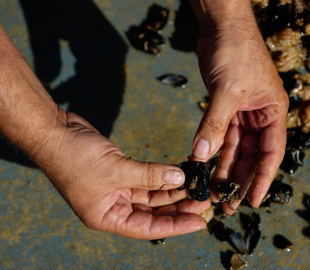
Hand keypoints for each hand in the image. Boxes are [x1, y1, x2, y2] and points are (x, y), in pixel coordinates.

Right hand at [0, 26, 208, 238]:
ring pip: (152, 196)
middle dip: (179, 208)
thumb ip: (150, 176)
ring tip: (197, 187)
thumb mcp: (117, 170)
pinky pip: (147, 179)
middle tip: (204, 201)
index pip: (148, 228)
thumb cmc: (75, 158)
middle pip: (153, 213)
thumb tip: (180, 177)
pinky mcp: (120, 173)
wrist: (54, 132)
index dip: (176, 226)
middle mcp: (114, 208)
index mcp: (107, 217)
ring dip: (174, 191)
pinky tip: (181, 174)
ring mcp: (117, 190)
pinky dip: (162, 177)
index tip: (200, 223)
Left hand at [189, 1, 288, 213]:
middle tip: (227, 203)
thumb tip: (200, 156)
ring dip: (225, 169)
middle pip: (253, 155)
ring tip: (214, 191)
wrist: (222, 25)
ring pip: (235, 148)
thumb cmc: (236, 51)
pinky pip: (221, 135)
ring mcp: (244, 112)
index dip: (263, 179)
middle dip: (241, 179)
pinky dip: (213, 150)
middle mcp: (261, 116)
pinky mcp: (226, 107)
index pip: (271, 154)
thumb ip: (214, 125)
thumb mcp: (227, 91)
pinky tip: (204, 166)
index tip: (254, 201)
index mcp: (273, 112)